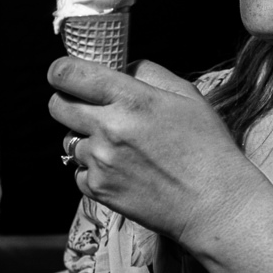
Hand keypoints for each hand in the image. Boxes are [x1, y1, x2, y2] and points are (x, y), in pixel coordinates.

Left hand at [47, 57, 264, 246]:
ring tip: (119, 147)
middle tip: (88, 108)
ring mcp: (101, 161)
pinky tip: (122, 171)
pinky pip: (78, 172)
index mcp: (131, 99)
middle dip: (67, 102)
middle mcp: (109, 128)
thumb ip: (148, 72)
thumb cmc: (207, 147)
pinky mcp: (98, 190)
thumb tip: (119, 66)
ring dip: (86, 140)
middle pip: (57, 106)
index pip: (69, 74)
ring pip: (69, 140)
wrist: (215, 205)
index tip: (64, 75)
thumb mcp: (186, 96)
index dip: (61, 71)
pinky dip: (93, 171)